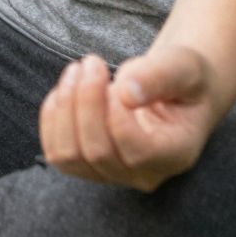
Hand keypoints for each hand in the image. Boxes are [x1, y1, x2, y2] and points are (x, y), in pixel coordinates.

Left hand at [39, 47, 221, 191]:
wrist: (174, 89)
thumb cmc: (183, 77)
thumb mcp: (183, 65)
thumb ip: (160, 75)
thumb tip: (126, 93)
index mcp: (176, 154)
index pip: (137, 150)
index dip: (115, 114)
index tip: (115, 78)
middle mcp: (145, 175)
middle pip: (98, 152)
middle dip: (86, 100)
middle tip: (91, 61)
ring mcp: (114, 175)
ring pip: (70, 156)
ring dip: (64, 108)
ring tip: (76, 70)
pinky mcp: (88, 166)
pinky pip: (57, 153)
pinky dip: (52, 119)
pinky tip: (65, 89)